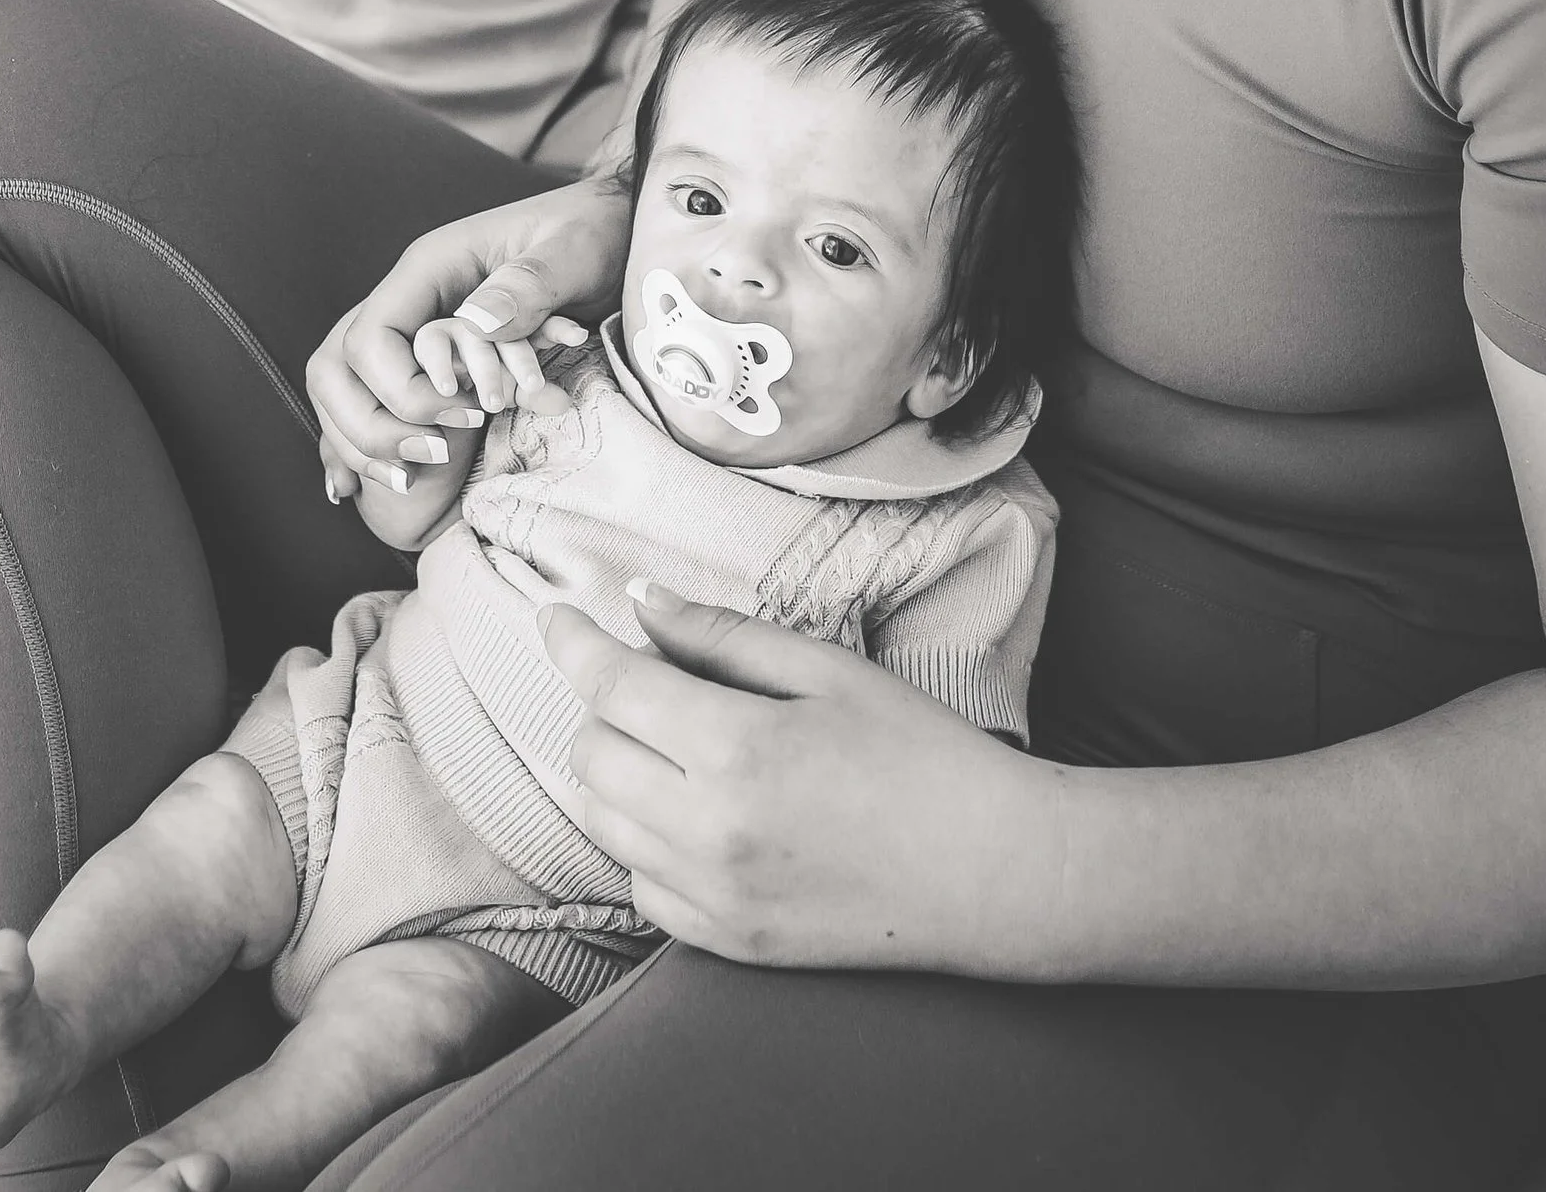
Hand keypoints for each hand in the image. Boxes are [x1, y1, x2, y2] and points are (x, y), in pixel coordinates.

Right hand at [306, 177, 632, 502]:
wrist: (612, 224)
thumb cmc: (592, 232)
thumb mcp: (572, 251)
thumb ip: (528, 283)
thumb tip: (476, 324)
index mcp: (431, 265)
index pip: (374, 336)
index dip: (403, 390)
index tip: (467, 415)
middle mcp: (413, 296)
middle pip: (346, 366)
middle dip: (378, 424)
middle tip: (439, 456)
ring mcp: (417, 324)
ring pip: (353, 387)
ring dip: (372, 439)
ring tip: (409, 481)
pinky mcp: (434, 352)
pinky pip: (381, 396)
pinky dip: (379, 437)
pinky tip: (382, 480)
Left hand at [543, 580, 1051, 975]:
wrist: (992, 872)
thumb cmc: (920, 752)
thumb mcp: (825, 670)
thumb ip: (721, 636)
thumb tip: (639, 602)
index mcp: (736, 749)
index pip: (611, 686)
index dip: (571, 642)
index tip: (553, 614)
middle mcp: (708, 830)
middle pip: (593, 754)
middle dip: (604, 704)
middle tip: (649, 677)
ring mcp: (714, 897)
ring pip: (603, 822)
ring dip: (616, 771)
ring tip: (670, 740)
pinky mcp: (729, 943)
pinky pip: (641, 885)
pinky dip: (643, 842)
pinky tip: (692, 812)